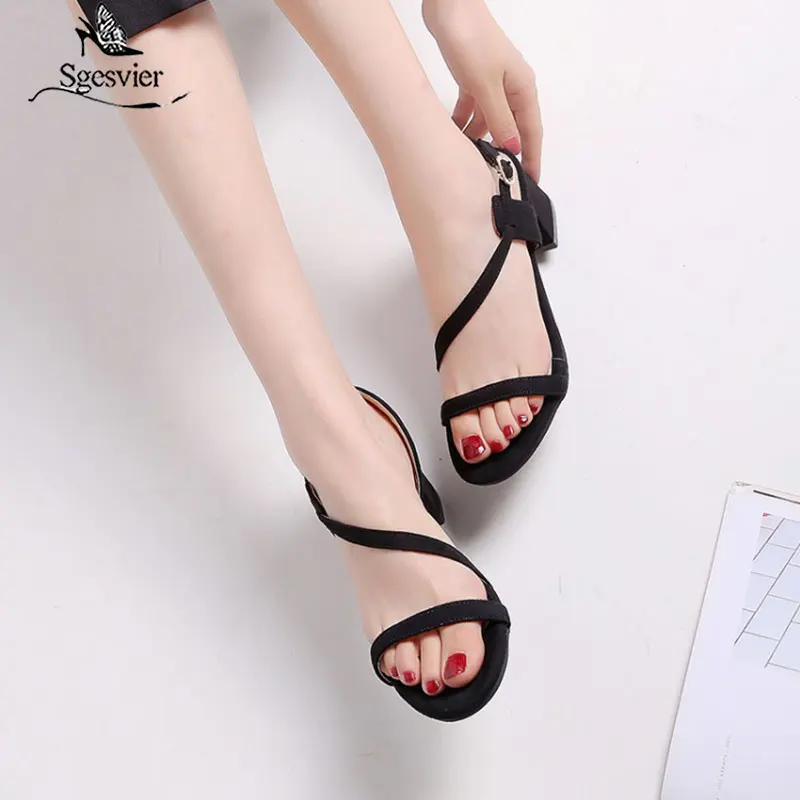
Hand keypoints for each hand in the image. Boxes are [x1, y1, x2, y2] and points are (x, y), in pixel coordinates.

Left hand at [423, 0, 542, 180]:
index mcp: (522, 89)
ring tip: (471, 161)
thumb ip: (499, 119)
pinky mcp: (472, 80)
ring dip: (480, 139)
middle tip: (498, 179)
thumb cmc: (471, 40)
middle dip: (505, 153)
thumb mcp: (486, 86)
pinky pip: (473, 109)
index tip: (532, 181)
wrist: (449, 8)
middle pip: (511, 128)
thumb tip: (513, 147)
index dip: (532, 157)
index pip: (531, 131)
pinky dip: (465, 123)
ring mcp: (492, 84)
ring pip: (490, 121)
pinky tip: (456, 136)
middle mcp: (510, 88)